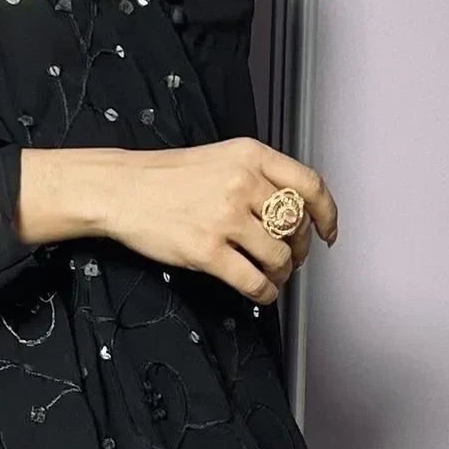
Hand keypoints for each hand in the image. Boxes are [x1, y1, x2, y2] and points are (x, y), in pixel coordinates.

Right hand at [16, 136, 337, 303]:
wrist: (121, 190)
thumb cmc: (166, 177)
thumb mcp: (220, 158)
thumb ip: (258, 177)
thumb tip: (295, 212)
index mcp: (250, 155)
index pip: (309, 184)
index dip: (326, 213)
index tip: (328, 231)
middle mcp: (242, 183)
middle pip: (295, 225)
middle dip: (299, 248)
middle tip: (291, 257)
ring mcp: (225, 218)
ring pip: (279, 256)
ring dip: (281, 273)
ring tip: (271, 276)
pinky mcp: (207, 251)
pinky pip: (253, 280)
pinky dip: (264, 292)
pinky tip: (260, 292)